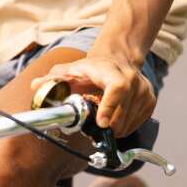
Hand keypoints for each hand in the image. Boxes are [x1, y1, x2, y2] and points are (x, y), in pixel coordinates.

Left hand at [31, 55, 155, 137]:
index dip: (109, 107)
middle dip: (105, 125)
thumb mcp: (70, 70)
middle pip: (122, 114)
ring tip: (103, 116)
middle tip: (93, 123)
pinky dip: (123, 127)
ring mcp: (145, 91)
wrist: (117, 59)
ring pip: (128, 124)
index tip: (100, 123)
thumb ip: (53, 78)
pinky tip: (114, 116)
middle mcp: (133, 81)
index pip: (118, 89)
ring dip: (113, 127)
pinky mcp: (150, 101)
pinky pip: (135, 125)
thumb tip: (35, 85)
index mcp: (113, 72)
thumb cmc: (91, 69)